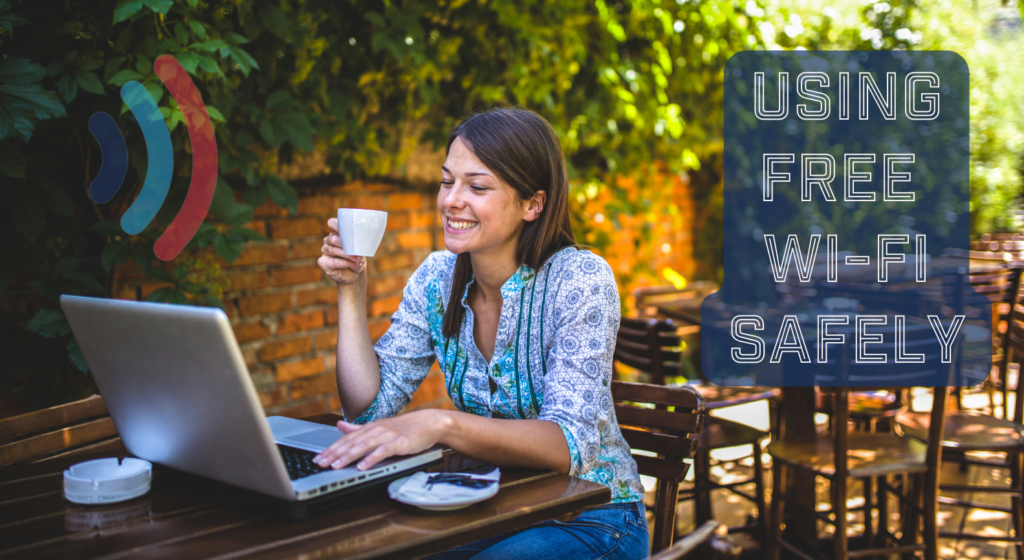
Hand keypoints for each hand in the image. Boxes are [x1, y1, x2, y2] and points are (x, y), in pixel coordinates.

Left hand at [313, 409, 449, 470]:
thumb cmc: (405, 428)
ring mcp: (387, 436)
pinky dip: (372, 458)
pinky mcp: (399, 442)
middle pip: (351, 443)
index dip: (331, 448)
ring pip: (364, 446)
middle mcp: (376, 430)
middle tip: (320, 463)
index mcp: (370, 428)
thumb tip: (339, 425)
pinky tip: (362, 466)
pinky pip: (383, 451)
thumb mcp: (379, 427)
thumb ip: (358, 428)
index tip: (318, 458)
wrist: (429, 423)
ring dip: (348, 456)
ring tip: (336, 466)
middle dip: (334, 454)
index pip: (346, 439)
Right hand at [318, 217, 365, 285]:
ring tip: (359, 259)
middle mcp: (329, 240)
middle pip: (333, 239)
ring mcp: (325, 251)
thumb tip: (362, 238)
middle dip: (347, 245)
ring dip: (348, 256)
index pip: (332, 223)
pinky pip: (333, 262)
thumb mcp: (360, 247)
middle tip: (358, 251)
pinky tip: (354, 264)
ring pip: (334, 250)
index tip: (347, 228)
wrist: (356, 273)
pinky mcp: (323, 262)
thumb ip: (358, 241)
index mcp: (337, 233)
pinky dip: (345, 263)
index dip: (337, 225)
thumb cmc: (358, 256)